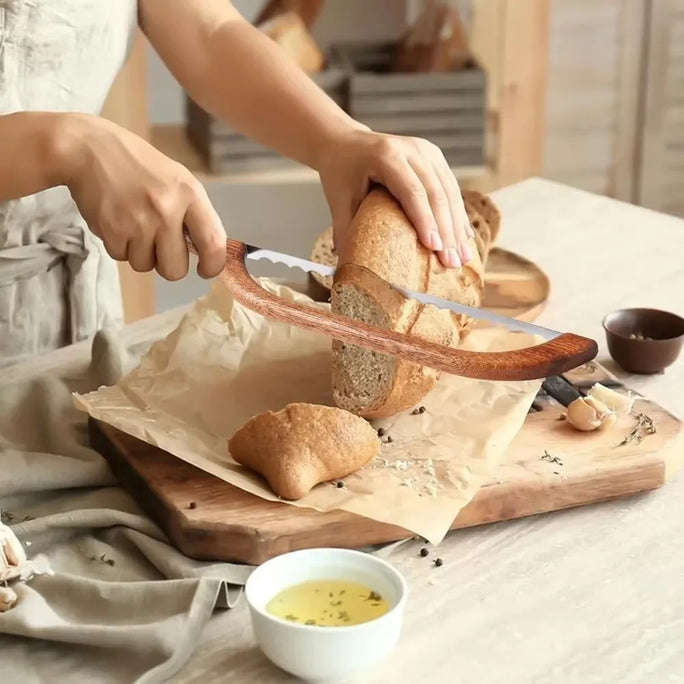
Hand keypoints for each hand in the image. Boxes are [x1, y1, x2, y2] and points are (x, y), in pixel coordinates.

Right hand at [56, 113, 225, 279]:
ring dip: (140, 253)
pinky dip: (119, 245)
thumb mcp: (177, 180)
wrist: (88, 149)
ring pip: (146, 265)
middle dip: (168, 264)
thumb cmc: (139, 166)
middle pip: (175, 269)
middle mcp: (167, 210)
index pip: (213, 242)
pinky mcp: (112, 230)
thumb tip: (208, 253)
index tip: (206, 270)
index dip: (213, 265)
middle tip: (160, 245)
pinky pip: (122, 257)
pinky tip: (117, 220)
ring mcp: (138, 222)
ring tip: (134, 224)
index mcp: (190, 194)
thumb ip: (194, 214)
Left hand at [317, 128, 473, 267]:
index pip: (412, 191)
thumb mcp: (338, 200)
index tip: (435, 248)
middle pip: (436, 193)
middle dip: (446, 231)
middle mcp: (412, 149)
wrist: (346, 143)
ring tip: (463, 257)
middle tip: (452, 262)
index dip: (425, 220)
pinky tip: (464, 238)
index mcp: (386, 156)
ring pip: (449, 192)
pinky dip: (458, 215)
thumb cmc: (341, 173)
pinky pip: (452, 188)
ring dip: (457, 227)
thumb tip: (350, 270)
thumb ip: (345, 231)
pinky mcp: (436, 157)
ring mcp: (427, 151)